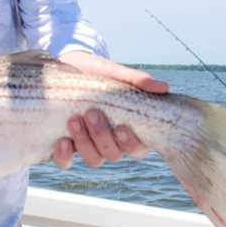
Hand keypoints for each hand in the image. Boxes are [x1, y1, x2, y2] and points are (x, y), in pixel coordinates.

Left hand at [51, 50, 168, 169]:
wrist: (64, 64)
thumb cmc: (95, 72)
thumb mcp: (113, 72)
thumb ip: (135, 80)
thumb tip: (163, 88)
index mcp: (126, 127)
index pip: (137, 148)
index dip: (131, 143)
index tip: (121, 127)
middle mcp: (108, 140)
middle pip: (113, 154)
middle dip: (102, 136)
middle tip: (91, 112)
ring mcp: (86, 144)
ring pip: (94, 160)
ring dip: (84, 143)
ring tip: (74, 119)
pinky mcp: (64, 145)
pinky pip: (66, 162)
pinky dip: (64, 156)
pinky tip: (62, 141)